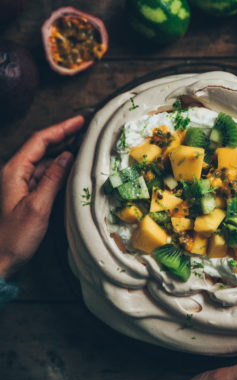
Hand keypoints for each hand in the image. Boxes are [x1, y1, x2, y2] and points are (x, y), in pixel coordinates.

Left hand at [0, 116, 83, 278]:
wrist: (1, 258)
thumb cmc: (15, 236)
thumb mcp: (37, 207)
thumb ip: (52, 179)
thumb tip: (68, 156)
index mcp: (15, 171)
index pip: (39, 141)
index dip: (60, 128)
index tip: (79, 121)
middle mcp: (17, 173)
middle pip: (42, 146)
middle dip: (63, 134)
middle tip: (85, 127)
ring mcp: (22, 182)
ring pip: (45, 159)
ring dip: (63, 149)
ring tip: (82, 141)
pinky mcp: (29, 192)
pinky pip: (46, 173)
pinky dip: (60, 165)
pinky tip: (72, 164)